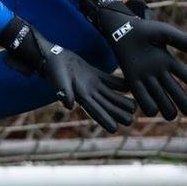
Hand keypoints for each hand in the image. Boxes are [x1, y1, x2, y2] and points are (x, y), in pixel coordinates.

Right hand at [0, 17, 134, 132]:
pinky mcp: (93, 73)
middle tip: (131, 120)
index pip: (95, 111)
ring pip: (110, 94)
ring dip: (121, 100)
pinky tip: (130, 86)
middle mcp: (88, 92)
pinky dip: (119, 84)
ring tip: (135, 106)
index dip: (104, 120)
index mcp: (81, 96)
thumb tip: (68, 105)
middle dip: (117, 113)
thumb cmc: (53, 69)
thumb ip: (63, 91)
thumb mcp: (58, 80)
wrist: (52, 56)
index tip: (114, 129)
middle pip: (106, 105)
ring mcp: (92, 83)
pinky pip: (109, 80)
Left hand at [74, 0, 186, 119]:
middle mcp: (163, 76)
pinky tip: (150, 102)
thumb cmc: (143, 30)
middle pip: (183, 101)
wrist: (121, 31)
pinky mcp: (134, 85)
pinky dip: (151, 108)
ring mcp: (149, 82)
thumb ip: (180, 38)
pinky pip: (146, 105)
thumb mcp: (164, 32)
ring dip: (169, 110)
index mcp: (172, 64)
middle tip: (186, 106)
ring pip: (166, 109)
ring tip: (166, 105)